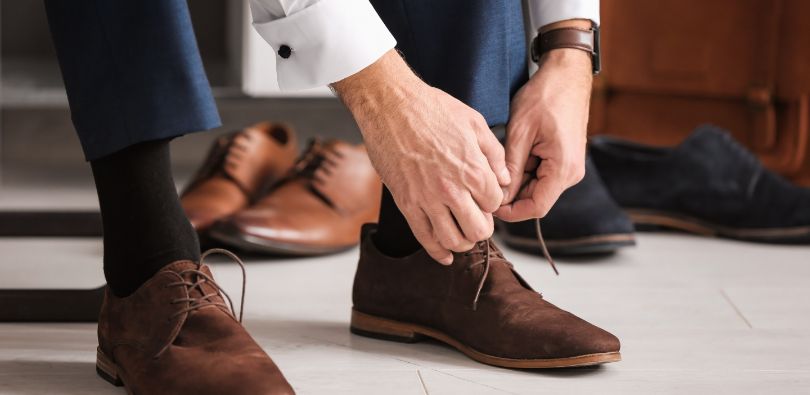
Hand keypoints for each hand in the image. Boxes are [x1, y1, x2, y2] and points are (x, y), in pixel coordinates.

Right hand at [333, 50, 509, 263]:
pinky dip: (438, 252)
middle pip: (478, 229)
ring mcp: (427, 199)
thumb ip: (494, 154)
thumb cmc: (431, 108)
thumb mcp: (474, 122)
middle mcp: (452, 189)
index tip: (485, 197)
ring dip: (462, 242)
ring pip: (453, 240)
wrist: (390, 106)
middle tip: (477, 220)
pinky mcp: (406, 204)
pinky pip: (425, 237)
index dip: (492, 202)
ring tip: (463, 234)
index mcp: (473, 169)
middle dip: (482, 227)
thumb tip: (503, 179)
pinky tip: (445, 255)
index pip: (495, 204)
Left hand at [495, 45, 592, 221]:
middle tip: (485, 182)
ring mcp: (568, 166)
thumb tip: (498, 194)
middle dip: (510, 194)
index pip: (536, 207)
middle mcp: (570, 172)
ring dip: (515, 180)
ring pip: (536, 188)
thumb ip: (510, 166)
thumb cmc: (545, 96)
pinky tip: (510, 155)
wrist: (566, 74)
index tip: (489, 205)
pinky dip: (523, 170)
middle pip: (535, 199)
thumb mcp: (520, 131)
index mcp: (563, 168)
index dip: (511, 212)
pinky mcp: (563, 159)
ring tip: (497, 162)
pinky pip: (540, 175)